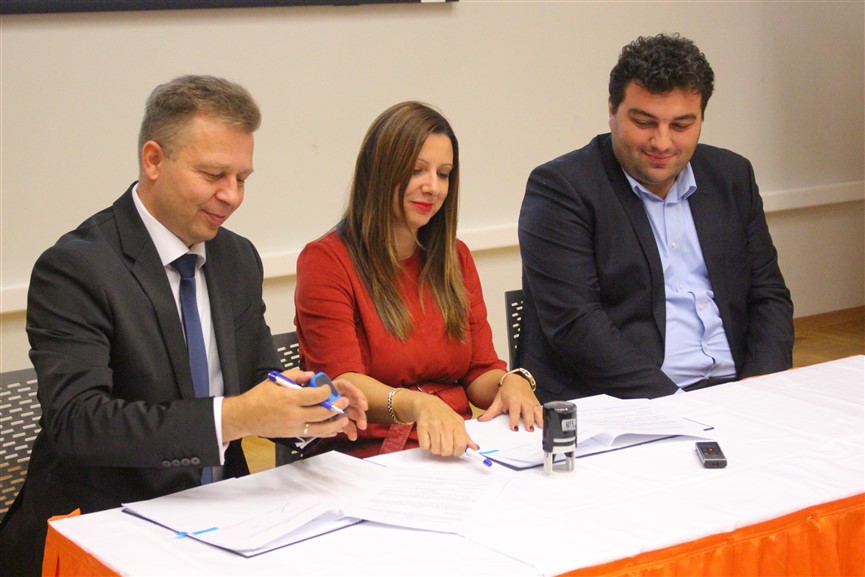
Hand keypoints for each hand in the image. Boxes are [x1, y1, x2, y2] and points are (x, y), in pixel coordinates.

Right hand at [222, 369, 365, 441]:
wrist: (245, 417)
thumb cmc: (259, 396)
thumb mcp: (275, 380)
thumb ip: (295, 376)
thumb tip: (312, 375)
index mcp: (289, 399)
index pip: (315, 396)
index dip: (327, 391)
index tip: (330, 388)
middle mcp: (294, 414)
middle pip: (322, 412)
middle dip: (336, 406)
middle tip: (344, 401)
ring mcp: (294, 427)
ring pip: (321, 428)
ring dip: (335, 423)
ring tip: (344, 417)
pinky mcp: (293, 434)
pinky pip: (313, 434)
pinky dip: (325, 432)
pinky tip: (334, 429)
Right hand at [405, 391, 477, 456]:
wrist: (427, 404)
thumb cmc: (444, 415)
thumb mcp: (458, 422)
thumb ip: (466, 437)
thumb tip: (475, 448)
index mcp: (457, 424)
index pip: (461, 445)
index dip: (458, 452)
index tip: (455, 450)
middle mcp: (446, 424)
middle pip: (447, 451)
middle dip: (445, 452)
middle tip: (443, 445)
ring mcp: (434, 425)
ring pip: (436, 450)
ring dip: (435, 449)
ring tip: (435, 440)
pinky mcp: (422, 427)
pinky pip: (425, 446)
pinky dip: (426, 445)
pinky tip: (428, 437)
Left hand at [477, 374, 542, 431]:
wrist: (516, 380)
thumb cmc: (507, 391)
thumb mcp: (498, 400)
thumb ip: (491, 412)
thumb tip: (481, 419)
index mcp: (514, 400)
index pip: (514, 410)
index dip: (514, 419)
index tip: (514, 428)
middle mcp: (524, 401)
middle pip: (527, 411)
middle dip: (529, 420)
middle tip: (529, 429)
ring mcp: (531, 401)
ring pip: (536, 410)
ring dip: (538, 419)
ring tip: (538, 427)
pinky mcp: (536, 402)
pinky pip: (541, 409)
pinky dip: (543, 415)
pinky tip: (544, 423)